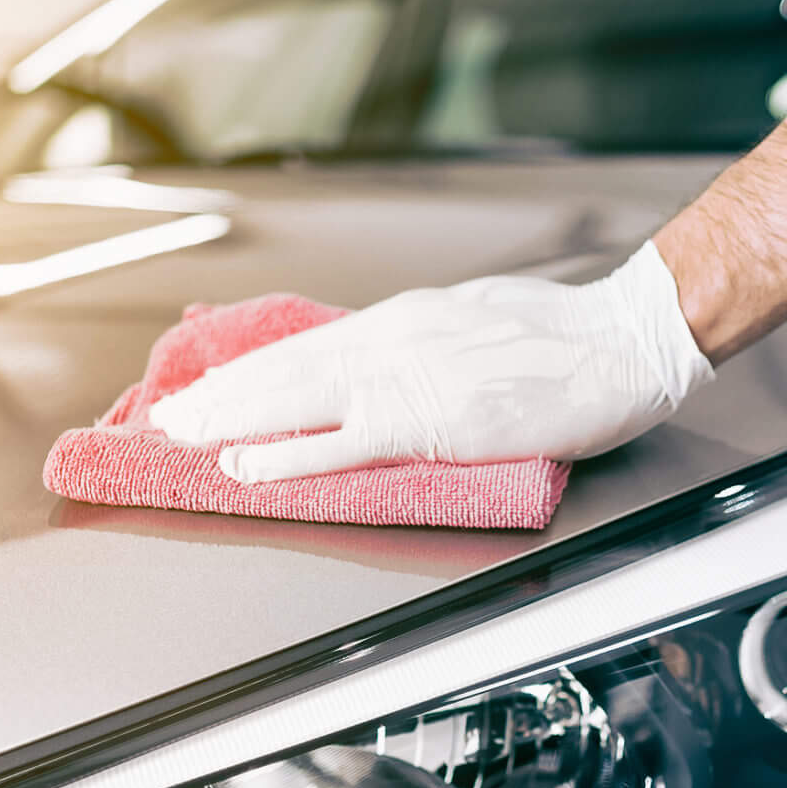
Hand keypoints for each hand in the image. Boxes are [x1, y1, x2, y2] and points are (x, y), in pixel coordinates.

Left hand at [149, 242, 713, 481]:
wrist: (620, 343)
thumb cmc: (566, 337)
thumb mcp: (477, 323)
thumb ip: (426, 345)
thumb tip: (391, 362)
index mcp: (405, 320)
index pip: (308, 345)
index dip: (251, 369)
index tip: (209, 383)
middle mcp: (391, 341)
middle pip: (285, 370)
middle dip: (219, 396)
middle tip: (165, 416)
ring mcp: (405, 381)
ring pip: (293, 401)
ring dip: (229, 422)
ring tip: (179, 437)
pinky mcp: (427, 423)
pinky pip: (338, 444)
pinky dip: (284, 455)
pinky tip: (244, 466)